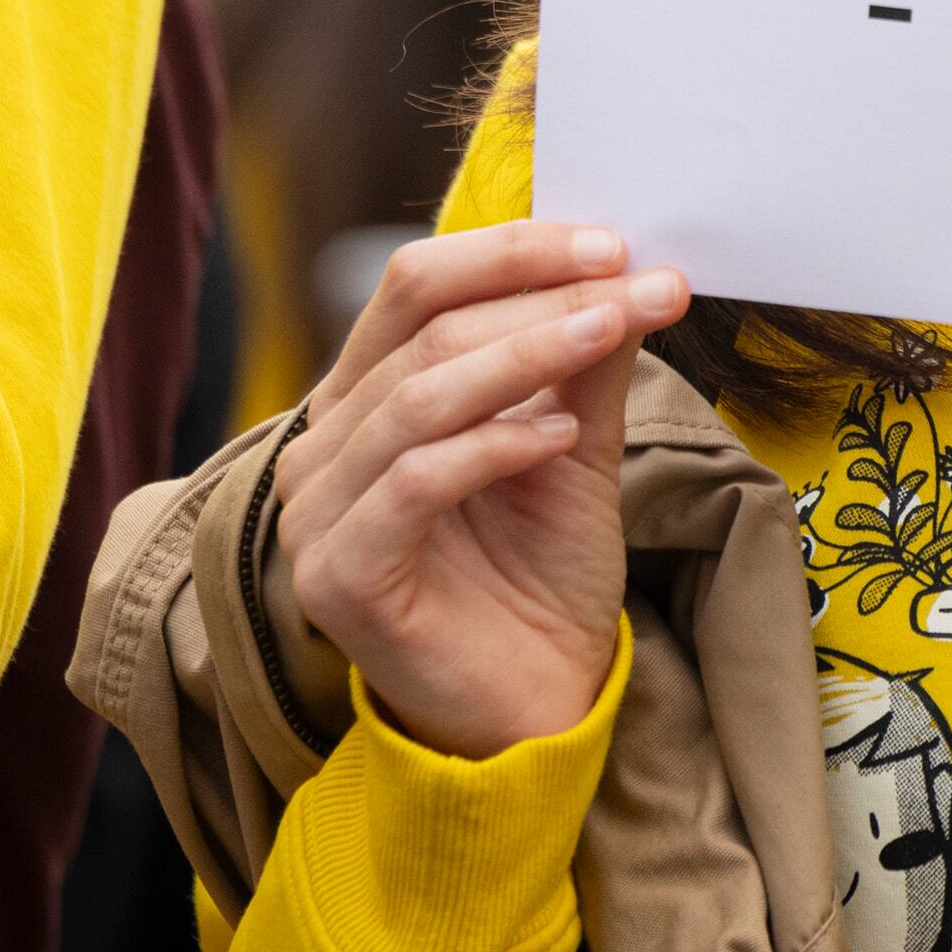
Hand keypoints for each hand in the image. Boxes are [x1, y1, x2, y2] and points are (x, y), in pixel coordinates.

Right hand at [269, 223, 692, 761]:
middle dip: (536, 295)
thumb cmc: (539, 577)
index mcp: (365, 398)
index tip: (613, 243)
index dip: (511, 252)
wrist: (535, 709)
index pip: (416, 286)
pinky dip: (493, 448)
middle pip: (419, 328)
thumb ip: (584, 363)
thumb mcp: (573, 447)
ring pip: (417, 397)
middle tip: (633, 283)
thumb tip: (629, 269)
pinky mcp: (338, 575)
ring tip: (612, 333)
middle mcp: (324, 445)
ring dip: (527, 355)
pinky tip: (559, 441)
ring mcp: (318, 512)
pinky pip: (413, 483)